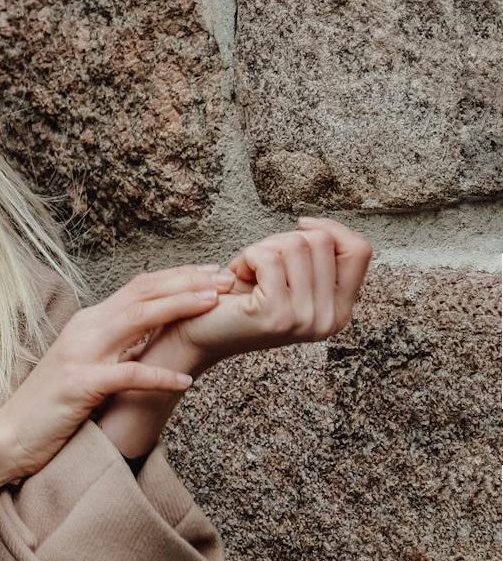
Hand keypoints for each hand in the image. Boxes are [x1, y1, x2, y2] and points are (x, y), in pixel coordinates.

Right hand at [0, 263, 236, 489]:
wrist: (7, 438)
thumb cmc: (49, 410)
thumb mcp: (84, 369)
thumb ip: (113, 350)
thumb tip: (154, 341)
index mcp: (87, 324)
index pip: (138, 287)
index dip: (178, 276)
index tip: (213, 274)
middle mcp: (83, 330)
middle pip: (142, 293)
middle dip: (188, 282)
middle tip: (226, 279)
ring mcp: (79, 356)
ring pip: (137, 319)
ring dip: (180, 309)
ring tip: (214, 306)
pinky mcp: (78, 386)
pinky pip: (127, 374)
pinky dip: (158, 375)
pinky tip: (185, 381)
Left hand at [161, 217, 372, 370]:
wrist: (200, 334)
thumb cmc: (240, 301)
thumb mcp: (289, 277)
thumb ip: (314, 256)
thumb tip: (314, 226)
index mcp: (340, 311)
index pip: (360, 250)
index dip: (332, 228)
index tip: (300, 226)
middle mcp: (330, 320)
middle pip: (322, 242)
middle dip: (284, 241)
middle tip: (259, 265)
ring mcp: (305, 319)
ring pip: (295, 245)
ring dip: (263, 249)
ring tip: (247, 274)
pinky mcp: (277, 315)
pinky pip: (268, 257)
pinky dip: (247, 258)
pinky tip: (235, 278)